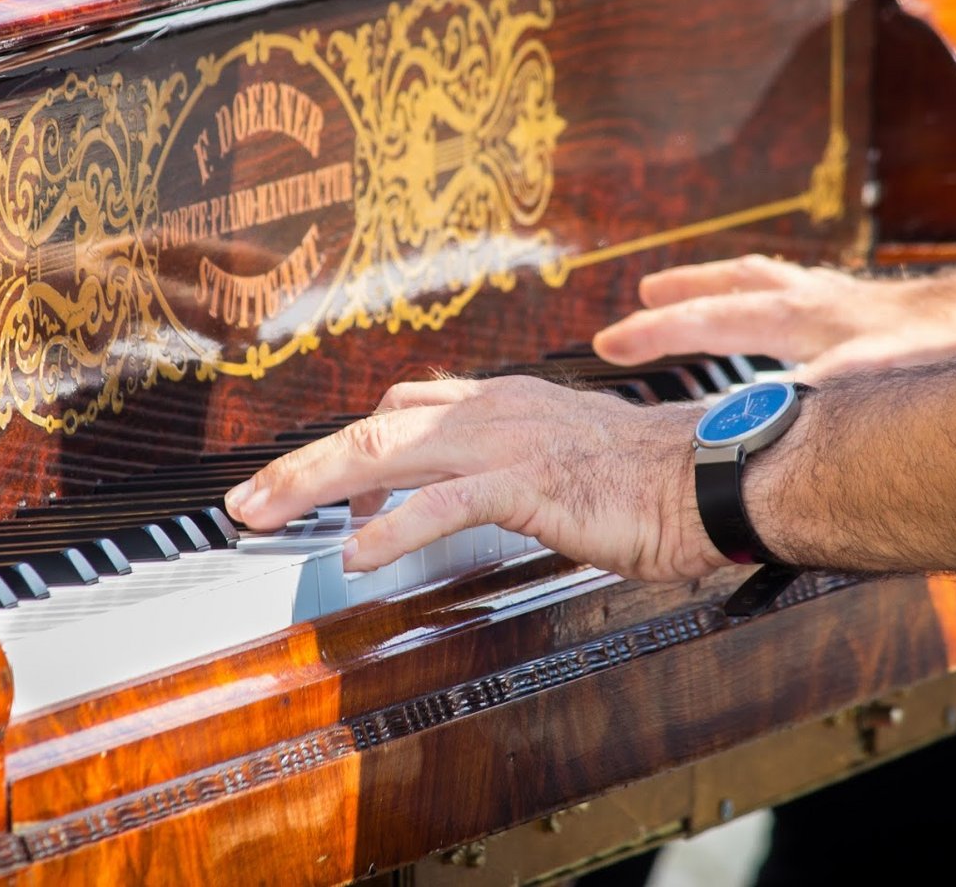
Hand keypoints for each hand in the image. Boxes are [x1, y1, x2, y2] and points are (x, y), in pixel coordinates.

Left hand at [224, 376, 728, 580]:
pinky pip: (445, 505)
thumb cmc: (644, 475)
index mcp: (497, 402)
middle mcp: (489, 410)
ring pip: (385, 452)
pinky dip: (394, 529)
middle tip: (246, 501)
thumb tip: (444, 499)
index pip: (397, 411)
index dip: (344, 448)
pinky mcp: (528, 483)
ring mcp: (504, 442)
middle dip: (300, 465)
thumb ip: (497, 466)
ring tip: (264, 516)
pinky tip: (356, 554)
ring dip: (314, 484)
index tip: (305, 483)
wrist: (709, 472)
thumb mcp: (557, 455)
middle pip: (370, 427)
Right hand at [592, 254, 955, 380]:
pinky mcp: (864, 307)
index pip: (707, 321)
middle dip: (679, 296)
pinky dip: (767, 298)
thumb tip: (757, 416)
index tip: (608, 344)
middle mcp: (811, 299)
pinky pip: (795, 293)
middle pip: (728, 287)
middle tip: (640, 302)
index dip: (653, 334)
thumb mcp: (867, 379)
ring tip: (689, 291)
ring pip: (762, 281)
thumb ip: (807, 396)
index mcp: (798, 315)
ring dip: (718, 286)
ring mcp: (837, 299)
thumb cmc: (943, 346)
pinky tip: (779, 321)